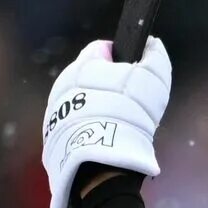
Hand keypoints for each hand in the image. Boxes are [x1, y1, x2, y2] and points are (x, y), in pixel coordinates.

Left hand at [41, 37, 170, 207]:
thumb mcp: (152, 83)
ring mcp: (55, 110)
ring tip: (117, 124)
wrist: (100, 164)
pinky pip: (75, 123)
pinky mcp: (53, 136)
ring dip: (98, 107)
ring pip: (82, 100)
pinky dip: (88, 126)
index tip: (135, 75)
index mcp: (84, 65)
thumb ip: (154, 59)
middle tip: (130, 103)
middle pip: (90, 75)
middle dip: (108, 84)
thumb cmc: (127, 116)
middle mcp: (64, 83)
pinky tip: (103, 138)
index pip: (102, 49)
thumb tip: (151, 43)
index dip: (122, 59)